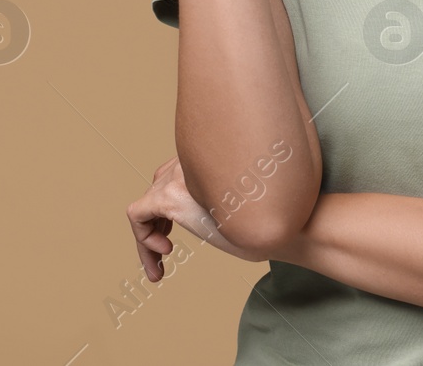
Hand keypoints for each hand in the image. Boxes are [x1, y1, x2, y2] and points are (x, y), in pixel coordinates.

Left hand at [127, 154, 265, 280]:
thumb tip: (205, 215)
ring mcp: (179, 176)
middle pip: (157, 188)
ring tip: (162, 263)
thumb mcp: (238, 206)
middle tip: (167, 252)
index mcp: (209, 158)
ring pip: (145, 205)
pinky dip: (143, 238)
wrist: (285, 226)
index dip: (169, 210)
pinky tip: (165, 254)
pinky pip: (137, 215)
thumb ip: (217, 200)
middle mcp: (191, 160)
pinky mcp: (169, 196)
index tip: (173, 239)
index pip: (173, 175)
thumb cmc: (269, 221)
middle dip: (158, 223)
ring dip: (149, 237)